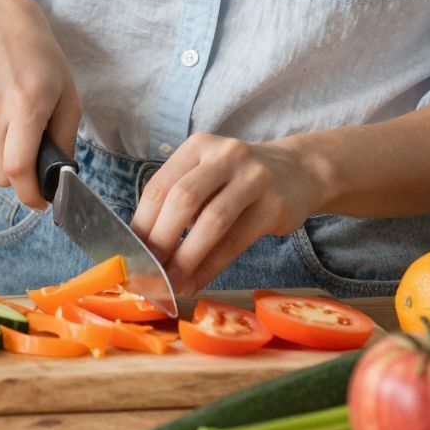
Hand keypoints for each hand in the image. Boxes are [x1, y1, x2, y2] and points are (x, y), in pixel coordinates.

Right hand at [0, 0, 82, 210]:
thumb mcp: (68, 96)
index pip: (19, 168)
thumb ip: (66, 141)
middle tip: (32, 163)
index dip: (30, 194)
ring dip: (0, 159)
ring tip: (13, 129)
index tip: (40, 201)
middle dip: (18, 179)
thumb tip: (60, 178)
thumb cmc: (39, 60)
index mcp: (26, 105)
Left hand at [130, 133, 322, 294]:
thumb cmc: (239, 180)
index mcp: (198, 146)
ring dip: (186, 257)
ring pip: (211, 221)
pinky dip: (211, 266)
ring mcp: (253, 177)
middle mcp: (225, 155)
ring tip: (171, 283)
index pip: (160, 185)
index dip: (142, 222)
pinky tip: (196, 281)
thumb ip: (180, 201)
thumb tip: (145, 247)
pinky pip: (235, 241)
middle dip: (161, 240)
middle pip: (183, 199)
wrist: (299, 171)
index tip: (130, 253)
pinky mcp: (274, 205)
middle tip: (148, 270)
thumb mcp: (208, 175)